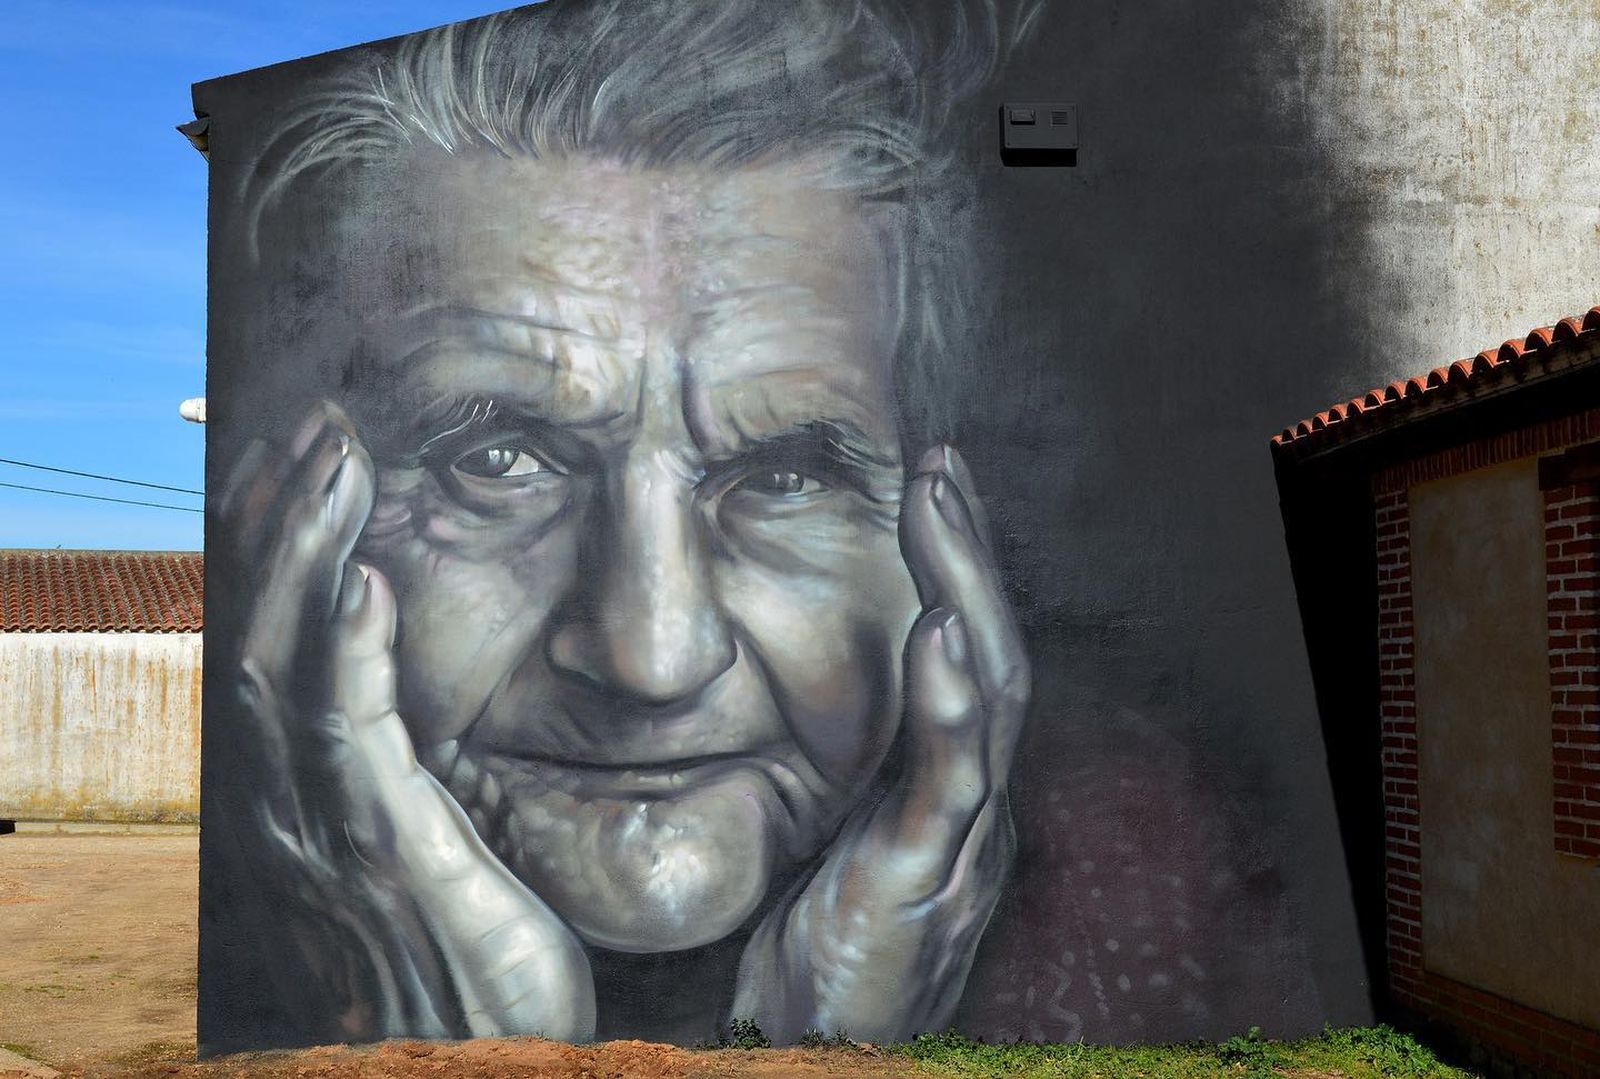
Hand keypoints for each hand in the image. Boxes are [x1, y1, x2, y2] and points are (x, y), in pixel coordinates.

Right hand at [217, 401, 594, 1042]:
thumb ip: (406, 763)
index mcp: (303, 793)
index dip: (277, 546)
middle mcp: (288, 804)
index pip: (268, 642)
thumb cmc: (466, 966)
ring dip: (307, 555)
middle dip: (284, 521)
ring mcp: (325, 831)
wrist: (465, 1071)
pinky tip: (365, 582)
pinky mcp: (386, 857)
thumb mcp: (429, 850)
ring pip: (284, 666)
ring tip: (336, 461)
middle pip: (257, 631)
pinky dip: (348, 654)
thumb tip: (410, 678)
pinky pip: (348, 740)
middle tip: (320, 428)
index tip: (311, 465)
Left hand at [732, 445, 1029, 1043]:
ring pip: (992, 695)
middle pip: (995, 652)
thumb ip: (855, 769)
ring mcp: (961, 840)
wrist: (822, 1058)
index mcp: (950, 789)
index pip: (969, 656)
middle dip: (970, 552)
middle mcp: (974, 805)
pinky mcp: (927, 879)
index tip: (933, 486)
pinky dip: (954, 699)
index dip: (958, 569)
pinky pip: (951, 779)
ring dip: (966, 589)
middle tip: (942, 464)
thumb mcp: (840, 839)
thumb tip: (823, 689)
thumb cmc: (821, 955)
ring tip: (941, 504)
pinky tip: (940, 631)